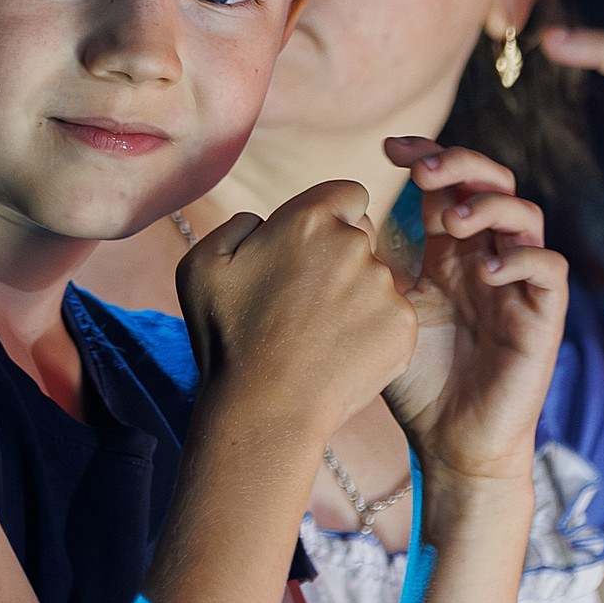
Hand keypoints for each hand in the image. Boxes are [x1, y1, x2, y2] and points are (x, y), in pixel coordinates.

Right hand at [177, 179, 418, 437]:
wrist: (265, 409)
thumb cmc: (226, 337)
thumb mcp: (201, 264)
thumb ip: (238, 224)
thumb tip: (264, 220)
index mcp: (308, 219)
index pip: (348, 194)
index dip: (331, 216)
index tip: (310, 248)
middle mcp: (354, 244)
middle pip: (362, 236)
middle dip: (339, 256)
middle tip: (303, 301)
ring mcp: (383, 286)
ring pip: (376, 278)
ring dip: (355, 296)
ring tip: (316, 335)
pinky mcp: (402, 326)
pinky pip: (391, 316)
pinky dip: (371, 331)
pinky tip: (337, 354)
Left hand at [380, 139, 568, 482]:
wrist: (451, 444)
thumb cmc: (419, 380)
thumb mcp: (388, 311)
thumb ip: (373, 267)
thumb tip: (336, 219)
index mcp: (450, 251)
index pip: (448, 184)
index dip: (427, 155)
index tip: (389, 148)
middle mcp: (488, 257)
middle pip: (492, 183)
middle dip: (461, 165)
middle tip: (425, 171)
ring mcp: (519, 284)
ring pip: (525, 215)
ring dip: (488, 207)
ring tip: (451, 224)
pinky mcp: (544, 317)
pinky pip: (549, 268)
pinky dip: (519, 260)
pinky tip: (483, 272)